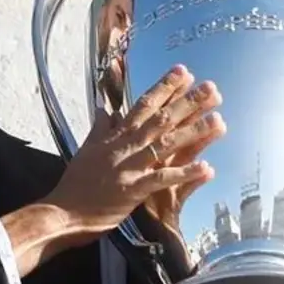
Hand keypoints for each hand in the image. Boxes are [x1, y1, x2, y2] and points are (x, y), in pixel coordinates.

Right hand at [46, 65, 225, 235]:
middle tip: (212, 88)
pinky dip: (185, 173)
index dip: (165, 87)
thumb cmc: (76, 182)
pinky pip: (164, 179)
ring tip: (219, 120)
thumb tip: (103, 108)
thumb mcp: (86, 148)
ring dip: (194, 132)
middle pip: (161, 119)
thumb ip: (100, 127)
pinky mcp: (134, 190)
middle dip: (188, 103)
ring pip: (166, 144)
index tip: (184, 72)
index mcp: (114, 135)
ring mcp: (130, 167)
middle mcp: (125, 146)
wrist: (64, 212)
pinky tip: (207, 167)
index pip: (143, 105)